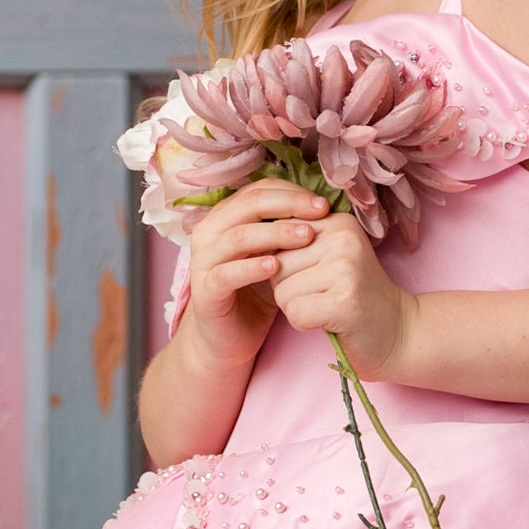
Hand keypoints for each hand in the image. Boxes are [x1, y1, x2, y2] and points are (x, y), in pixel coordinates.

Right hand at [178, 175, 322, 352]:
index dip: (291, 193)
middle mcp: (210, 232)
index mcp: (226, 217)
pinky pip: (226, 274)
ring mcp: (204, 261)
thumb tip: (324, 206)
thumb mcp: (276, 254)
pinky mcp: (204, 291)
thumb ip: (288, 231)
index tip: (323, 204)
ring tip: (306, 236)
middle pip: (248, 205)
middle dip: (288, 205)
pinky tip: (276, 267)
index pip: (258, 191)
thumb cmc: (256, 290)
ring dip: (275, 233)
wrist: (230, 337)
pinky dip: (251, 267)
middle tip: (320, 213)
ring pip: (238, 236)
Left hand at [270, 206, 417, 377]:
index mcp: (337, 221)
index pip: (277, 236)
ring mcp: (346, 268)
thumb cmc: (351, 296)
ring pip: (282, 290)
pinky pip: (295, 312)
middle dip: (288, 288)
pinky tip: (329, 321)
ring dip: (296, 308)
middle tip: (323, 295)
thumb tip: (248, 239)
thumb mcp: (327, 257)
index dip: (285, 265)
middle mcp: (343, 237)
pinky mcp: (345, 301)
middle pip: (275, 264)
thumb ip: (295, 242)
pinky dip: (304, 324)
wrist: (396, 332)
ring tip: (327, 306)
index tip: (313, 276)